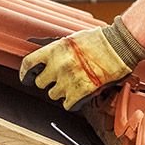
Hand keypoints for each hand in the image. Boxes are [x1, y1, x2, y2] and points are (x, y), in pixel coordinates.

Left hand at [19, 16, 144, 109]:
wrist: (118, 46)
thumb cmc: (99, 40)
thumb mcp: (72, 39)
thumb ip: (57, 51)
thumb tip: (47, 60)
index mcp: (54, 50)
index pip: (28, 64)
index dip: (25, 74)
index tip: (27, 78)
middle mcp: (58, 65)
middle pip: (41, 83)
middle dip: (49, 82)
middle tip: (61, 78)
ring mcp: (68, 80)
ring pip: (54, 95)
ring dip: (63, 91)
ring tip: (75, 83)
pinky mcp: (80, 92)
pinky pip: (68, 105)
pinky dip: (73, 101)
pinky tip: (80, 93)